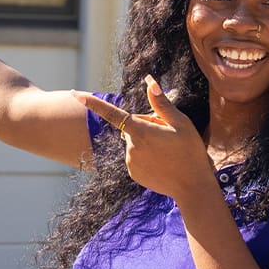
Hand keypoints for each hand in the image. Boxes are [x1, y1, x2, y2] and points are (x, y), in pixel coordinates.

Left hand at [77, 76, 218, 205]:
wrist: (192, 187)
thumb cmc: (190, 152)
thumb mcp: (181, 123)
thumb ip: (161, 103)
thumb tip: (150, 82)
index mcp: (141, 131)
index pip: (112, 113)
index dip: (93, 103)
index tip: (75, 94)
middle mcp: (131, 147)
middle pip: (132, 126)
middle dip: (146, 126)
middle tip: (168, 136)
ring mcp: (130, 162)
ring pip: (134, 142)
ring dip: (146, 141)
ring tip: (167, 151)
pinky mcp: (132, 173)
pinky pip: (135, 157)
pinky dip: (145, 156)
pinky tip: (162, 162)